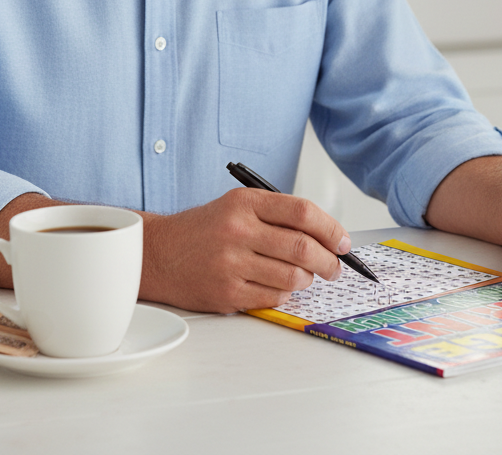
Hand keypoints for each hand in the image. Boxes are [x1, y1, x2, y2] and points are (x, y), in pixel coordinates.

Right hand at [139, 188, 350, 312]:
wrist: (159, 253)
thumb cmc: (205, 230)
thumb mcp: (237, 207)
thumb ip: (277, 215)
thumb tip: (326, 236)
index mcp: (245, 202)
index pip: (302, 212)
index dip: (330, 228)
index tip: (342, 241)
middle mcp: (238, 230)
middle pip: (303, 247)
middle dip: (329, 261)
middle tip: (335, 267)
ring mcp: (231, 263)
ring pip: (293, 277)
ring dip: (307, 280)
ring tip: (303, 276)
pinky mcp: (227, 293)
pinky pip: (274, 298)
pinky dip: (284, 294)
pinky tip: (276, 286)